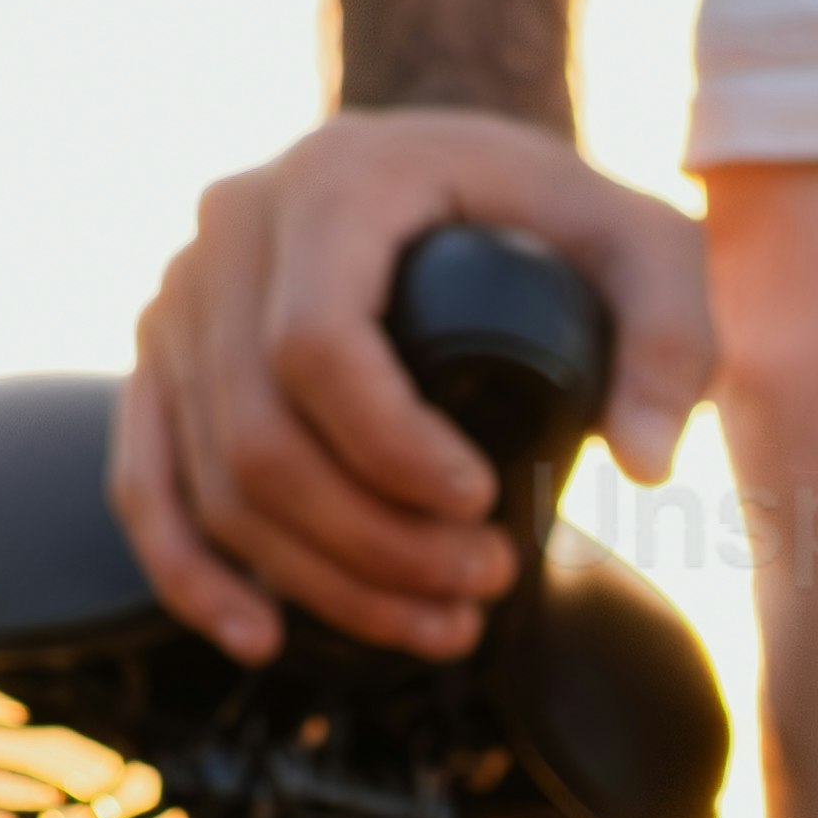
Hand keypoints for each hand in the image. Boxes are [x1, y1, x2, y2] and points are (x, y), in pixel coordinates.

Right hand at [114, 105, 716, 668]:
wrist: (457, 179)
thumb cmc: (552, 212)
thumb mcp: (646, 248)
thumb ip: (670, 339)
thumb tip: (642, 463)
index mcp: (337, 181)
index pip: (317, 345)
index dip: (391, 453)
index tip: (482, 503)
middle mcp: (234, 227)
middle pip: (260, 434)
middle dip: (371, 543)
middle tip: (480, 586)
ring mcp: (183, 296)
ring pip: (217, 480)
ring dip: (320, 582)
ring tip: (438, 625)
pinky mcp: (165, 359)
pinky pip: (147, 483)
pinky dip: (195, 576)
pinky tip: (264, 638)